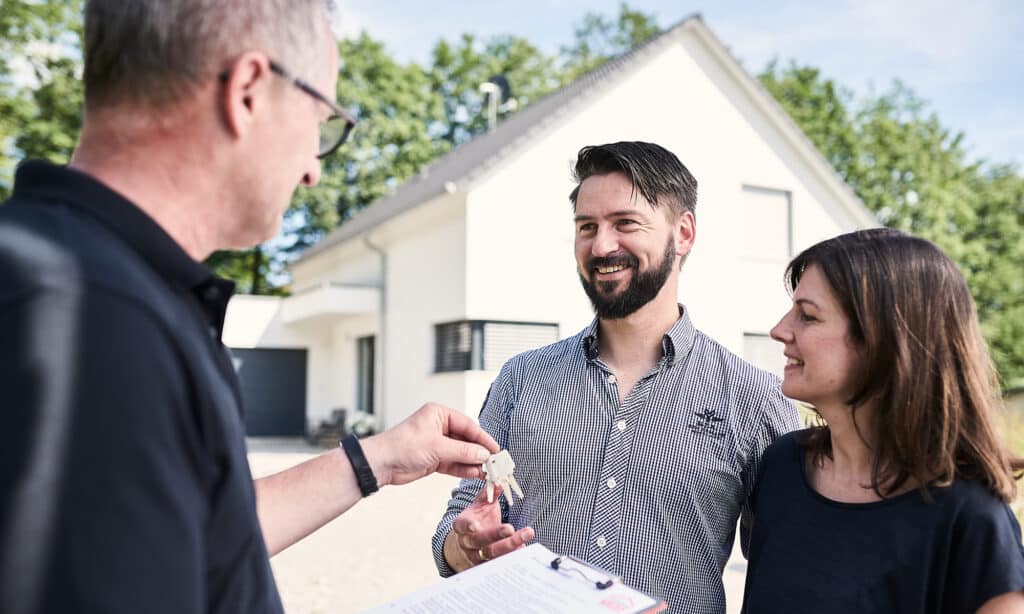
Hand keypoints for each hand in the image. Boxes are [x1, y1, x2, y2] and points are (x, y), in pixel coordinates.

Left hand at [360, 402, 498, 486]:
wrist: (381, 464)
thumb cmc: (403, 446)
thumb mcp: (437, 446)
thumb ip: (463, 451)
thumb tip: (484, 455)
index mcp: (439, 414)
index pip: (468, 425)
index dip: (483, 438)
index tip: (496, 449)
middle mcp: (439, 427)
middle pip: (467, 440)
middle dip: (480, 452)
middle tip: (495, 463)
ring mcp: (437, 444)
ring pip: (462, 453)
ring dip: (474, 462)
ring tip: (488, 472)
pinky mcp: (435, 459)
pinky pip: (454, 463)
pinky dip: (464, 469)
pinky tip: (476, 474)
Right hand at [443, 484, 534, 571]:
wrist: (469, 542)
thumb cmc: (476, 519)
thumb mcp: (480, 505)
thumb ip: (489, 494)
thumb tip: (499, 483)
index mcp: (462, 525)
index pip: (462, 525)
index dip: (467, 525)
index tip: (474, 525)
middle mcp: (467, 542)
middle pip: (480, 541)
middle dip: (496, 535)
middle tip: (510, 528)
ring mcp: (476, 555)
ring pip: (491, 554)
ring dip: (509, 546)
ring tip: (525, 536)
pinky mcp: (486, 564)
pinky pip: (499, 562)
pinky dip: (512, 556)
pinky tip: (523, 548)